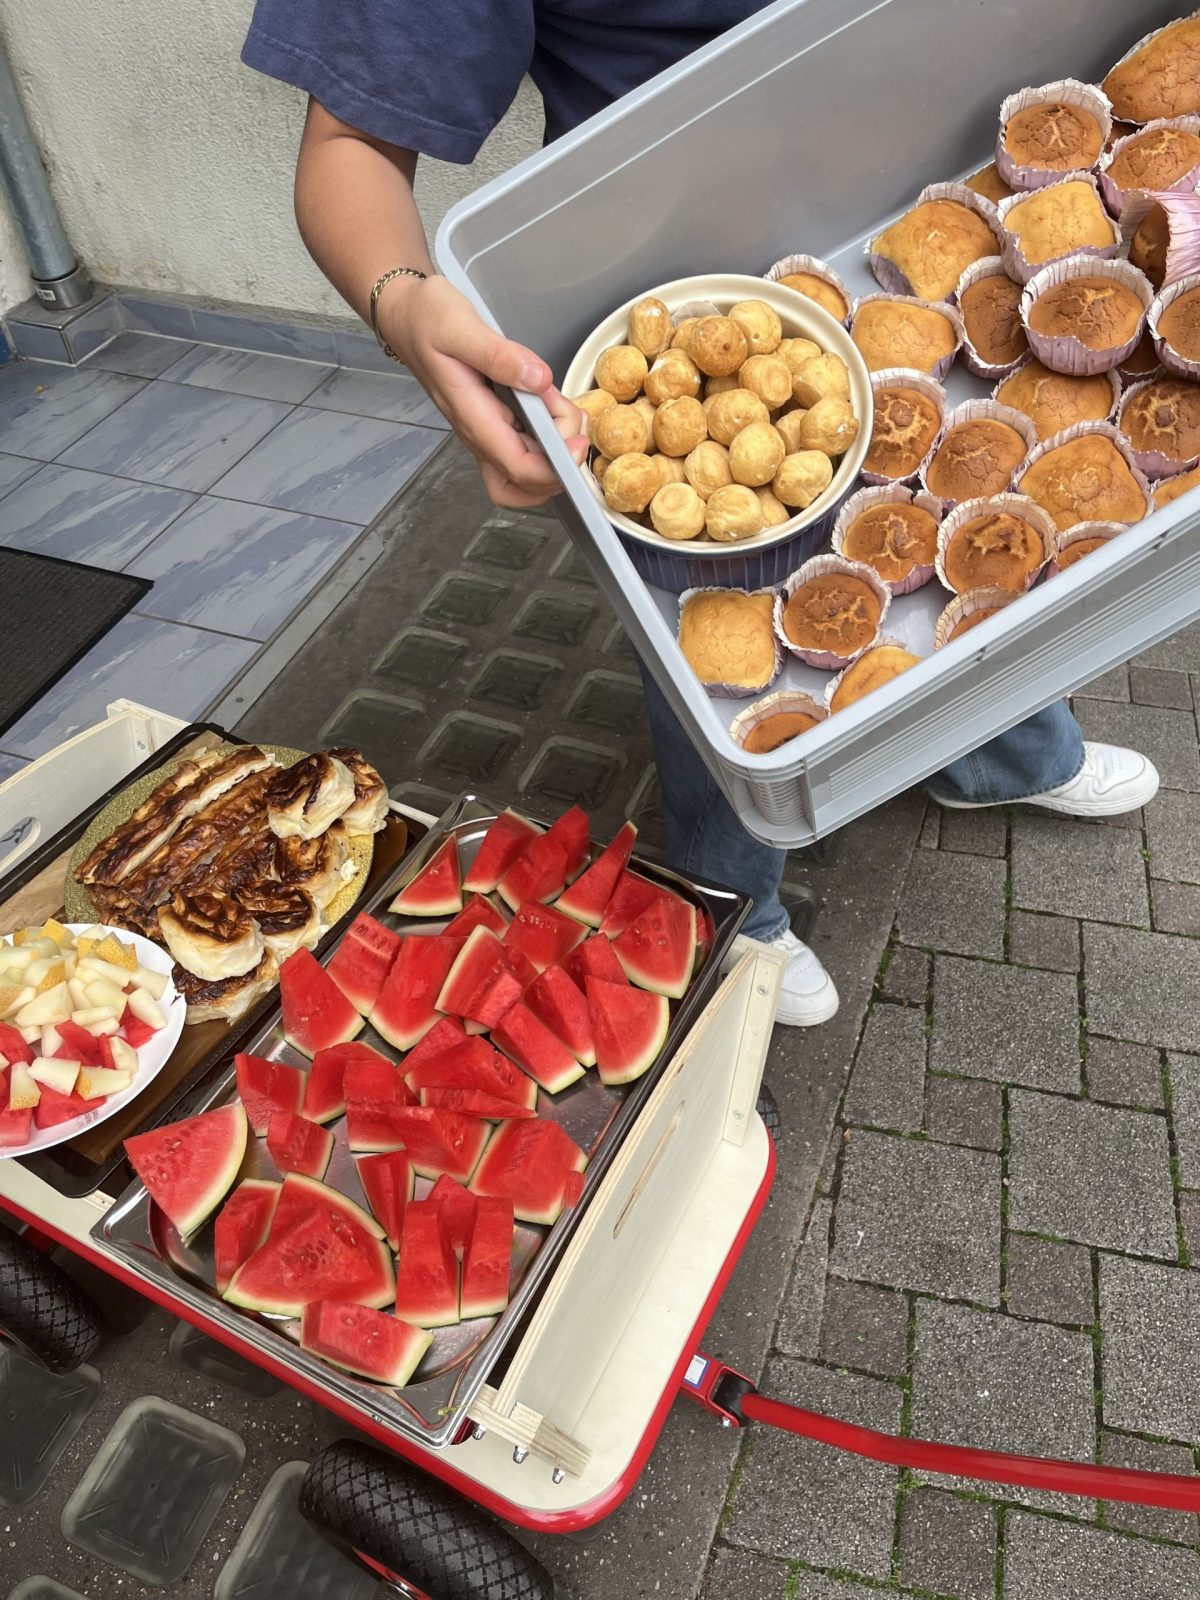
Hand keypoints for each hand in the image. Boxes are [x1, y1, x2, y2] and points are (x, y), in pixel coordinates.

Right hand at [380, 275, 587, 507]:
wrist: (406, 314)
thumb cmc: (426, 320)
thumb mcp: (461, 327)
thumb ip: (500, 356)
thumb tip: (537, 379)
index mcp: (472, 417)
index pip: (518, 468)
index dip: (554, 466)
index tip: (577, 440)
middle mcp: (479, 432)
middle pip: (525, 481)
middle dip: (560, 462)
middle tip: (571, 418)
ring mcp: (485, 430)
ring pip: (525, 472)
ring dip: (555, 452)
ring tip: (560, 406)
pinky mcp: (492, 421)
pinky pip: (524, 450)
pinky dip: (547, 439)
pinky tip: (551, 406)